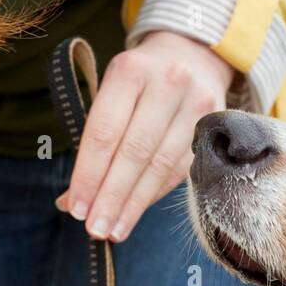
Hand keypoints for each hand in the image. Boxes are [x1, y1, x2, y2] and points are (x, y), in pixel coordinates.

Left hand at [58, 30, 235, 241]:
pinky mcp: (215, 126)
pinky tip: (135, 212)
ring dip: (133, 204)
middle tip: (95, 229)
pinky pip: (179, 170)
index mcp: (130, 70)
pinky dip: (153, 194)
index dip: (89, 174)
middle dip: (112, 196)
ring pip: (160, 166)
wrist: (193, 55)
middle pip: (134, 152)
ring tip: (114, 230)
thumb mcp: (112, 94)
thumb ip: (94, 144)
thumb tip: (71, 200)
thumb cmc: (141, 82)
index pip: (105, 132)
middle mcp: (167, 83)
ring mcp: (196, 105)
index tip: (76, 208)